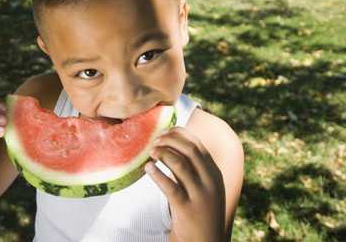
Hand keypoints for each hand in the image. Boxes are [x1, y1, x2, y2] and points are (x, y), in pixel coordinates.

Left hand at [145, 127, 225, 241]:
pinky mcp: (186, 208)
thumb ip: (191, 168)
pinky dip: (157, 174)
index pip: (198, 145)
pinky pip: (170, 187)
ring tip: (150, 152)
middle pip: (190, 150)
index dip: (179, 134)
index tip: (164, 132)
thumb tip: (169, 145)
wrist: (204, 241)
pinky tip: (148, 168)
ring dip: (163, 153)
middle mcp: (210, 181)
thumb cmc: (197, 210)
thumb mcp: (200, 186)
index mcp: (214, 173)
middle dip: (170, 140)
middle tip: (154, 140)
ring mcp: (200, 195)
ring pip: (181, 164)